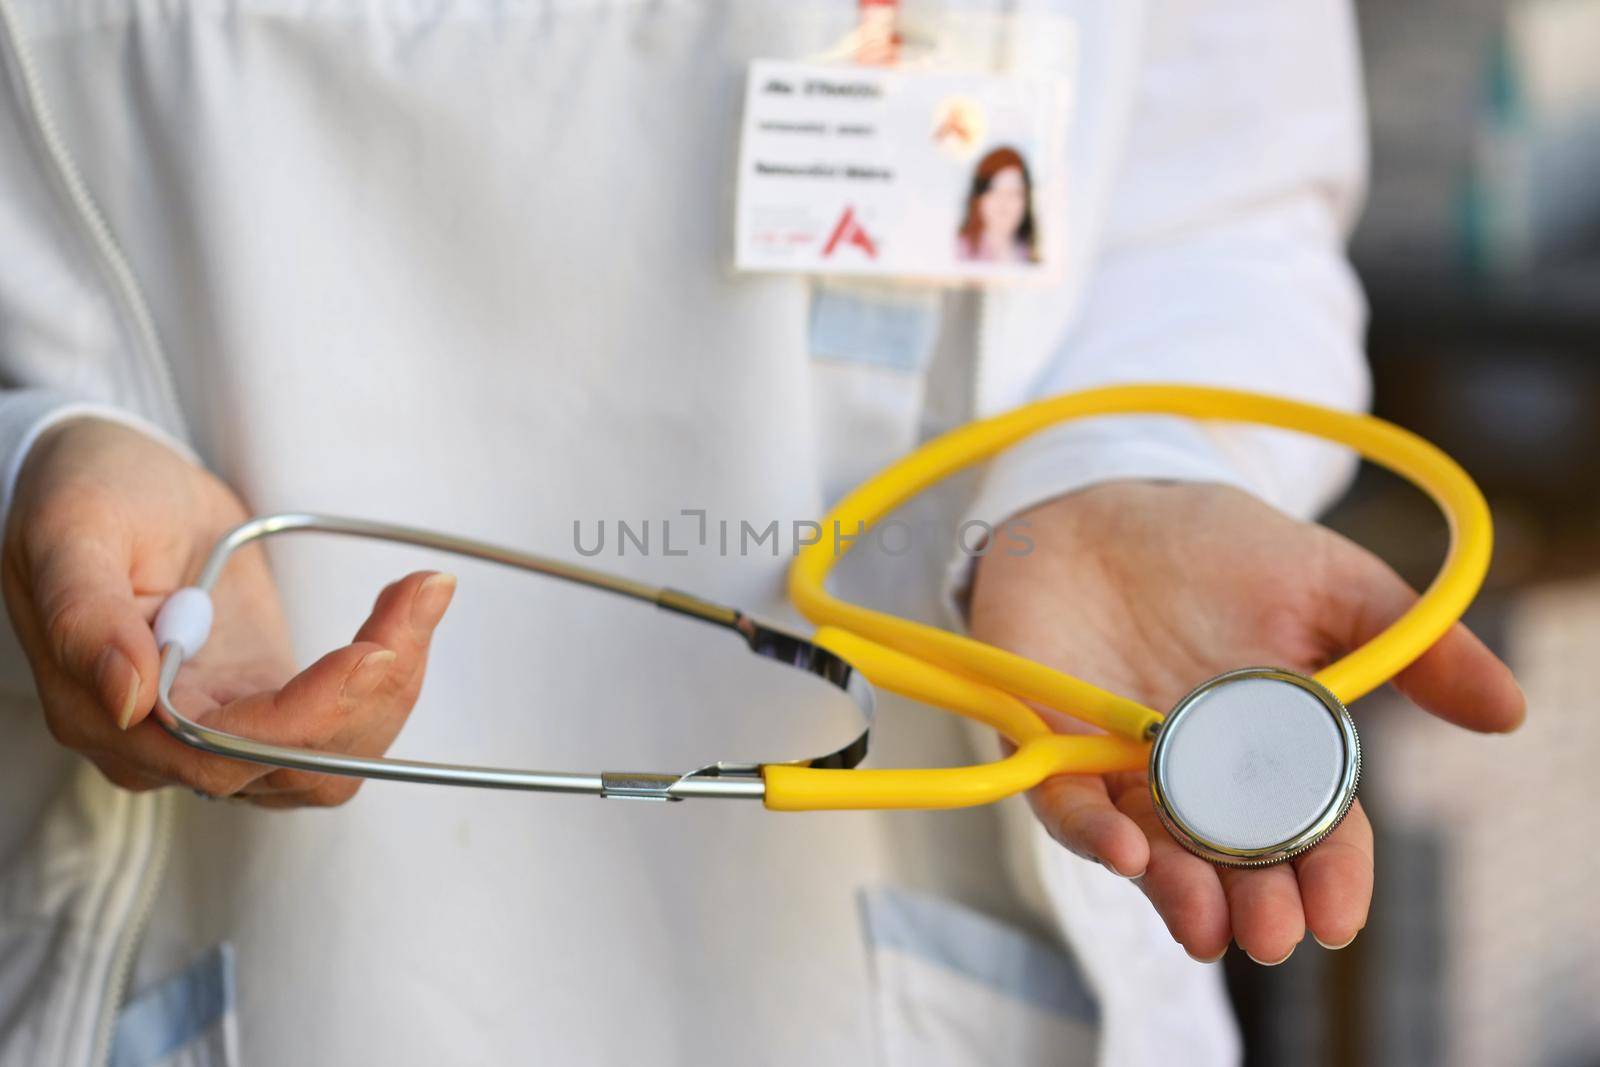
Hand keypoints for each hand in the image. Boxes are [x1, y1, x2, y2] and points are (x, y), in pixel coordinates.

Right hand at [2, 418, 454, 806]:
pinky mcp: (268, 703)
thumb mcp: (70, 533)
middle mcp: (167, 746)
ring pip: (332, 755)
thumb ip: (86, 617)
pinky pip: (343, 722)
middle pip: (296, 766)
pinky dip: (389, 672)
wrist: (115, 482)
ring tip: (423, 592)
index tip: (373, 652)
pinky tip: (410, 606)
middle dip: (372, 692)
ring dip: (394, 684)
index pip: (224, 751)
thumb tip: (129, 698)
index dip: (307, 715)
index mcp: (108, 717)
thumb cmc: (86, 496)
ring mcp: (224, 729)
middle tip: (420, 598)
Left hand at [968, 481, 1523, 963]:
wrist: (1103, 497)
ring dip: (1179, 893)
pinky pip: (1064, 803)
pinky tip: (1124, 850)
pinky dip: (1090, 831)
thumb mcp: (1328, 584)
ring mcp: (1119, 765)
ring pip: (1152, 853)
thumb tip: (1507, 710)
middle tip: (1275, 934)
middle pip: (1230, 863)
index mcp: (1269, 753)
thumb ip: (1409, 644)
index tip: (1339, 915)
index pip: (1309, 833)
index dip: (1328, 876)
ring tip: (1207, 925)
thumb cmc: (1218, 548)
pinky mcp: (1048, 741)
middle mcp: (1194, 776)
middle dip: (1255, 907)